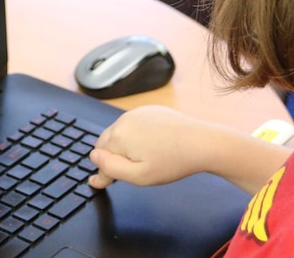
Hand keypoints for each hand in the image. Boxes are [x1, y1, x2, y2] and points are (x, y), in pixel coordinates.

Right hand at [89, 105, 221, 188]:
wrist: (201, 142)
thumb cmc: (173, 161)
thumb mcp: (139, 176)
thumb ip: (111, 168)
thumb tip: (93, 158)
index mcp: (119, 135)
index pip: (100, 157)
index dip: (104, 173)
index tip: (103, 183)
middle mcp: (124, 120)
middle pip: (106, 142)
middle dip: (113, 157)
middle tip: (132, 171)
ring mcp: (136, 113)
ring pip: (120, 133)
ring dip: (125, 146)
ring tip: (146, 158)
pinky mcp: (149, 110)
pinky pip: (133, 125)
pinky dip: (136, 136)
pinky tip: (153, 146)